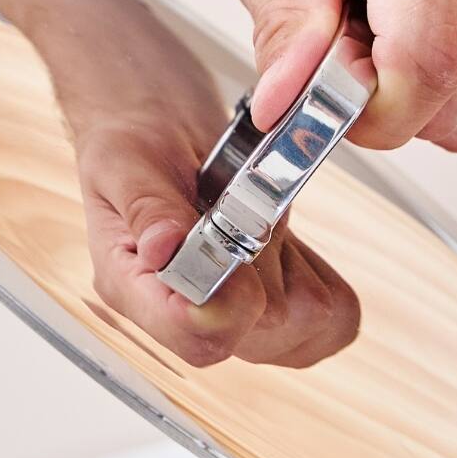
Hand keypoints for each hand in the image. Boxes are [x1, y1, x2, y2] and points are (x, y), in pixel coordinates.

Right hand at [0, 0, 359, 369]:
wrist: (154, 119)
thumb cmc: (131, 135)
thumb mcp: (126, 157)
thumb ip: (149, 208)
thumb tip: (168, 248)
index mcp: (133, 288)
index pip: (194, 336)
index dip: (229, 303)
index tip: (234, 244)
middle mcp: (181, 311)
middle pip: (259, 338)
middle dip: (272, 271)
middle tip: (249, 212)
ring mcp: (229, 310)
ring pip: (303, 330)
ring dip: (300, 269)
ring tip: (264, 221)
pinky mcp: (270, 299)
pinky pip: (330, 318)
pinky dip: (323, 278)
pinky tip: (288, 243)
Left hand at [230, 0, 456, 153]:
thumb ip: (278, 25)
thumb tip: (286, 103)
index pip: (430, 61)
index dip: (374, 110)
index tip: (339, 88)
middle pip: (454, 101)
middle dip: (391, 98)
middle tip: (367, 30)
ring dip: (432, 100)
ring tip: (410, 24)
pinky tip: (452, 36)